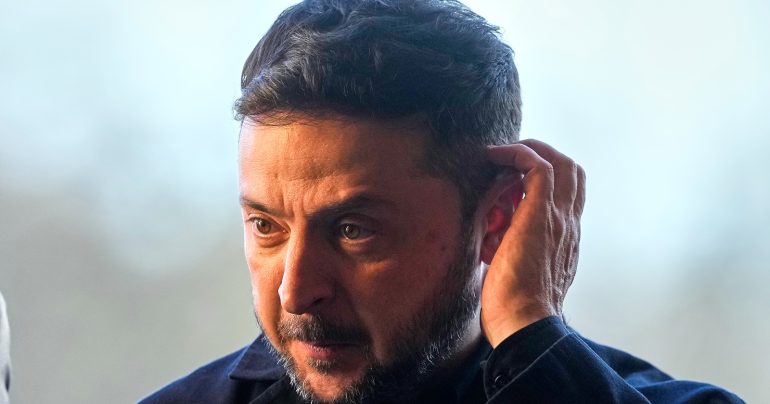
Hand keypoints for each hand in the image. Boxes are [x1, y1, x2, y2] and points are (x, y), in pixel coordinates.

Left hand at [480, 139, 585, 346]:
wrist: (524, 324)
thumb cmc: (516, 309)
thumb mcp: (521, 275)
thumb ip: (517, 255)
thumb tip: (493, 245)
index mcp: (565, 240)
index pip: (571, 195)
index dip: (549, 176)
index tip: (518, 176)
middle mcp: (568, 226)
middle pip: (573, 172)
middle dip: (543, 155)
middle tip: (514, 157)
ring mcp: (558, 219)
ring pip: (560, 164)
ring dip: (528, 151)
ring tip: (501, 154)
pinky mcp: (540, 216)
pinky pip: (538, 168)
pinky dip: (518, 154)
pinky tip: (496, 156)